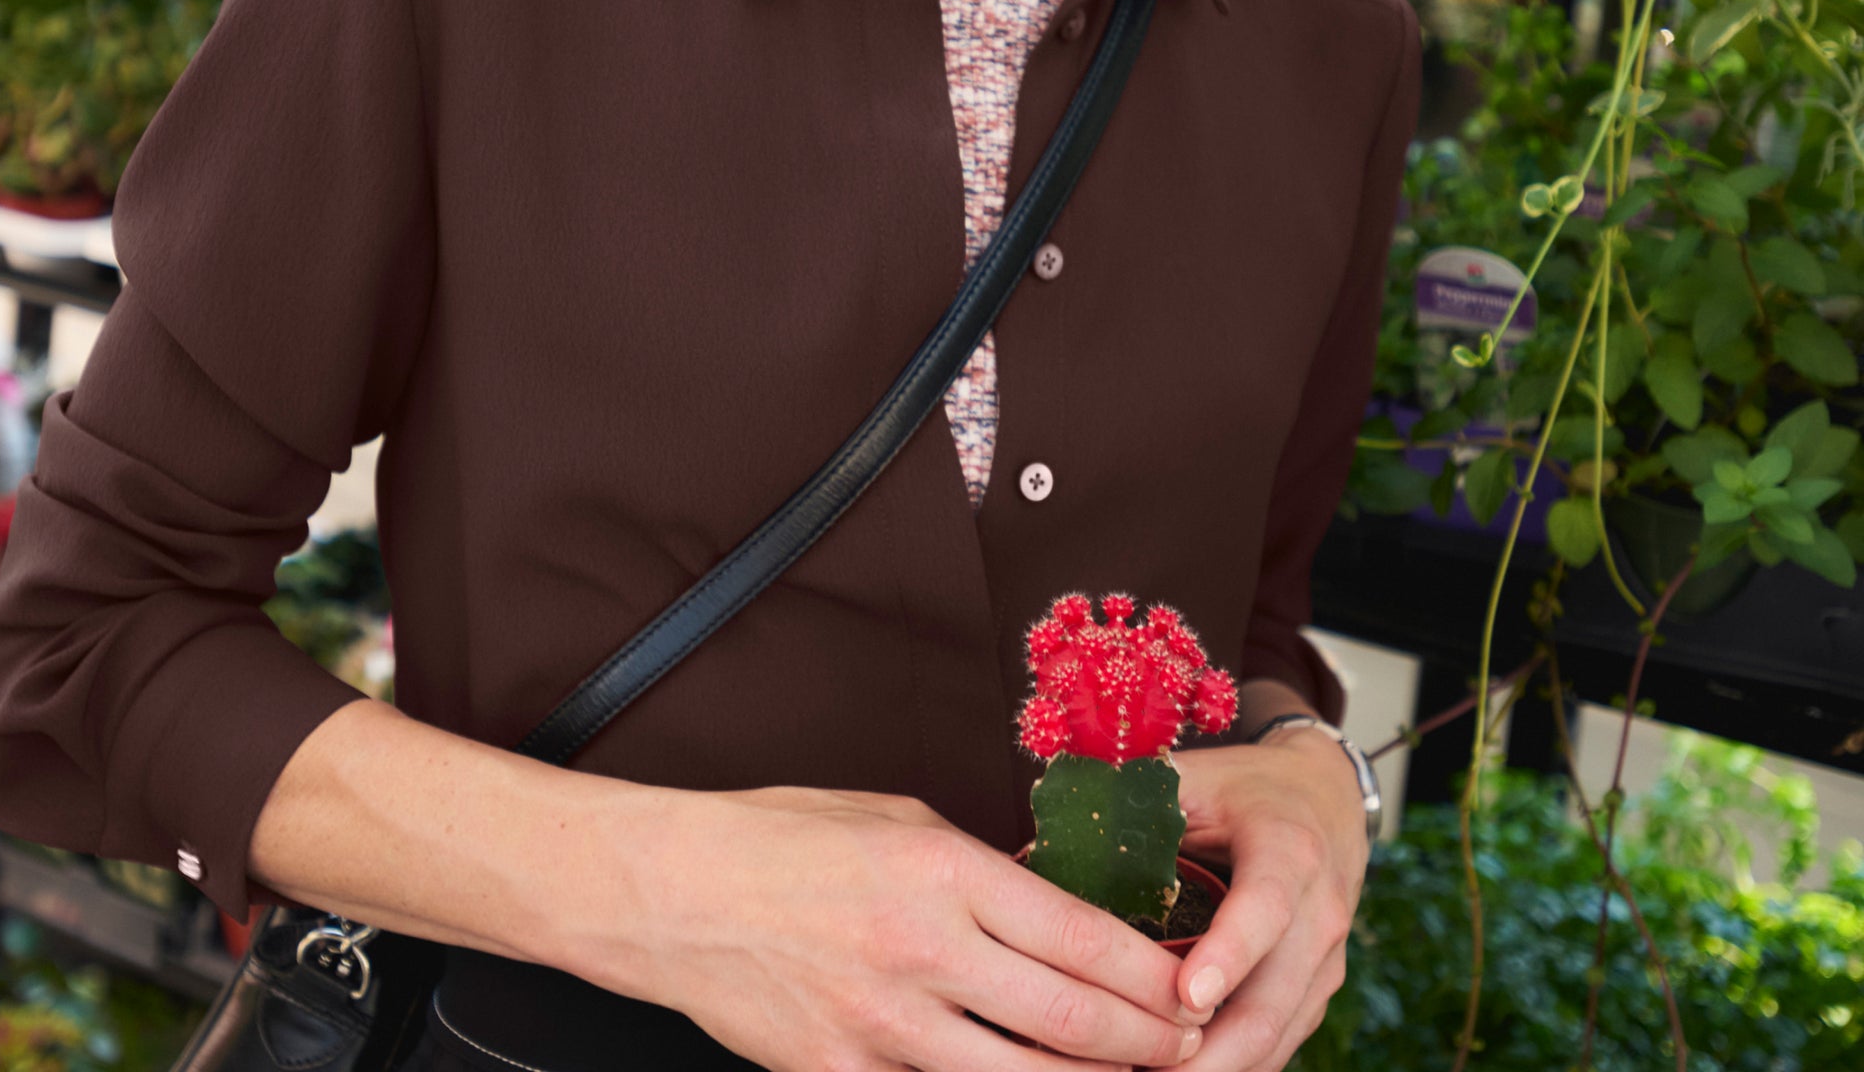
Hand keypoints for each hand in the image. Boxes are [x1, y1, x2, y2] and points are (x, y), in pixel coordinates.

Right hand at [575, 782, 1207, 1071]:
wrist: (674, 892)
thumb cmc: (782, 838)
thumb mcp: (895, 819)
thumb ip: (977, 871)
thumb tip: (1051, 911)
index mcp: (941, 872)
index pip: (1080, 936)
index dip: (1151, 975)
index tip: (1191, 989)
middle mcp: (923, 953)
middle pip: (1070, 1022)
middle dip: (1147, 1045)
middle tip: (1193, 1049)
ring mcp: (884, 1027)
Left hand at [1162, 734, 1368, 1070]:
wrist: (1327, 799)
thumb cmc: (1247, 788)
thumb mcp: (1199, 775)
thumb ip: (1142, 796)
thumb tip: (1058, 823)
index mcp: (1288, 850)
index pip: (1264, 910)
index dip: (1227, 956)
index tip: (1185, 998)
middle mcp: (1318, 914)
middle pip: (1269, 1002)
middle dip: (1208, 1053)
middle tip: (1140, 1066)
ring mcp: (1324, 962)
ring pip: (1274, 1038)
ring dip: (1215, 1070)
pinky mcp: (1316, 993)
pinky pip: (1277, 1046)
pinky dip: (1231, 1068)